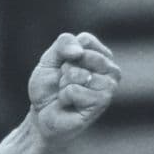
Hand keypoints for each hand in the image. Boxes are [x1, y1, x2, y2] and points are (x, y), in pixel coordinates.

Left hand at [28, 32, 120, 146]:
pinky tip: (68, 104)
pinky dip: (64, 97)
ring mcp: (109, 87)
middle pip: (83, 56)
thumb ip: (63, 44)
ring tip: (66, 93)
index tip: (62, 67)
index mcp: (101, 54)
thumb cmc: (48, 87)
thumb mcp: (49, 59)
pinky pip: (74, 91)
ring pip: (79, 74)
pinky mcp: (101, 103)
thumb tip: (79, 52)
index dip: (64, 54)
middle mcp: (111, 69)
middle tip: (63, 82)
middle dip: (64, 69)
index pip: (85, 40)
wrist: (42, 114)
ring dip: (64, 85)